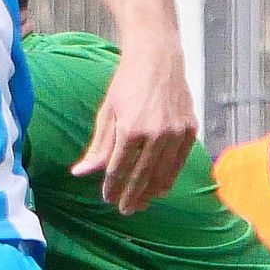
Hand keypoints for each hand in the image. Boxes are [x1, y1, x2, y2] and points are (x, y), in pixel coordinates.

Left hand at [71, 42, 197, 214]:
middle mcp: (156, 133)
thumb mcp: (107, 113)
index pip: (119, 168)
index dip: (112, 186)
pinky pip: (179, 161)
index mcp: (131, 129)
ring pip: (163, 172)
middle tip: (125, 210)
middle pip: (142, 175)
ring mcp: (175, 132)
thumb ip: (98, 147)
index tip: (107, 198)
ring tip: (141, 204)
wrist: (156, 59)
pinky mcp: (189, 129)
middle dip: (132, 195)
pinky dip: (170, 177)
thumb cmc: (126, 84)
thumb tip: (80, 173)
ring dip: (152, 192)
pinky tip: (161, 188)